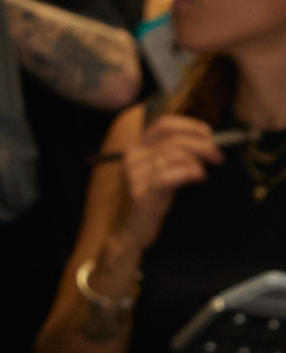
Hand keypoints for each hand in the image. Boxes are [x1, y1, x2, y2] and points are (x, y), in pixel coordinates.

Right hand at [114, 113, 221, 255]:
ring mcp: (135, 175)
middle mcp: (133, 157)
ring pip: (175, 156)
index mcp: (138, 147)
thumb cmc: (154, 197)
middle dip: (203, 146)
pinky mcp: (141, 193)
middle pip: (174, 140)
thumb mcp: (164, 169)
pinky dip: (189, 173)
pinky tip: (199, 178)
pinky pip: (170, 176)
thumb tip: (208, 140)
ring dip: (197, 163)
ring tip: (203, 174)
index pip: (164, 125)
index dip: (189, 126)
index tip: (209, 134)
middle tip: (218, 156)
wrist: (135, 227)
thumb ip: (176, 152)